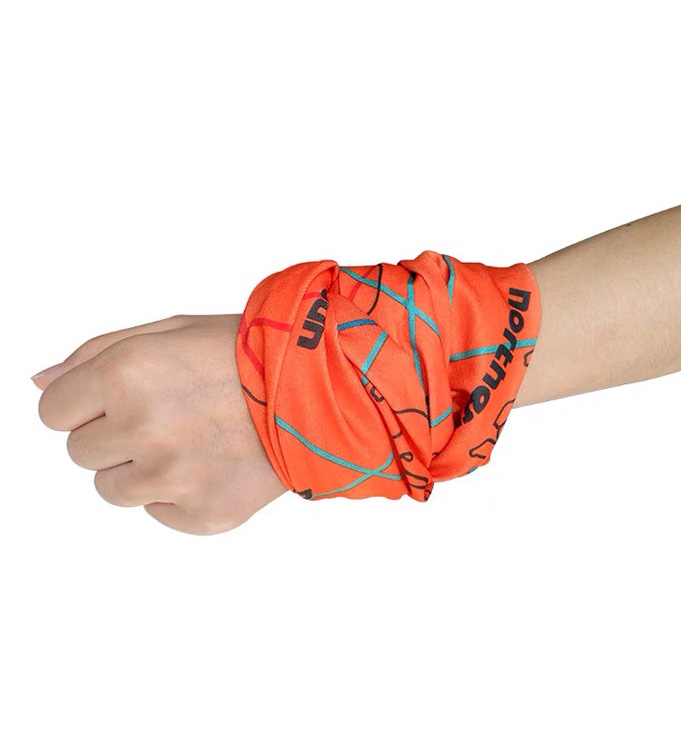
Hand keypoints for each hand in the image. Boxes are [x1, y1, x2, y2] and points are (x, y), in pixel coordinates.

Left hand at [34, 314, 286, 534]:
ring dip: (140, 467)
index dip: (83, 404)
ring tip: (191, 439)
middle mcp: (144, 430)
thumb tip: (41, 381)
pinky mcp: (202, 515)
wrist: (321, 391)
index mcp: (127, 374)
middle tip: (167, 414)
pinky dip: (178, 492)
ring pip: (112, 489)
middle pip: (80, 453)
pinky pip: (158, 511)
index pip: (52, 412)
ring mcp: (174, 479)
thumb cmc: (249, 355)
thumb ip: (96, 352)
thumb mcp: (172, 329)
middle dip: (113, 434)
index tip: (115, 399)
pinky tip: (213, 462)